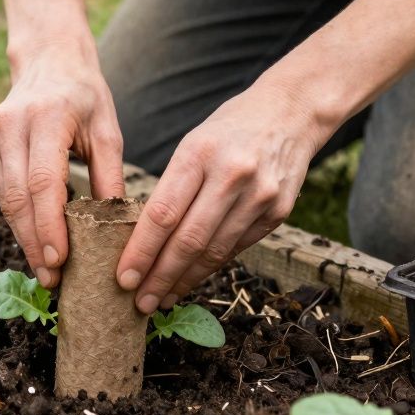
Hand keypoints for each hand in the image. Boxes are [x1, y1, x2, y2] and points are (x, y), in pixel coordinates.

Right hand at [0, 39, 125, 287]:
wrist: (48, 58)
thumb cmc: (84, 94)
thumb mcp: (107, 129)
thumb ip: (109, 176)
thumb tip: (117, 227)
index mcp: (46, 117)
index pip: (42, 181)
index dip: (47, 225)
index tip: (58, 261)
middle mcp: (12, 124)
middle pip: (17, 197)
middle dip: (33, 241)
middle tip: (52, 279)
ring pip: (4, 198)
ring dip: (23, 236)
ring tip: (45, 269)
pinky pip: (1, 189)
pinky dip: (18, 217)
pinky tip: (35, 239)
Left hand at [116, 84, 326, 312]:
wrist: (291, 112)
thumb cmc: (229, 129)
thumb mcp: (193, 143)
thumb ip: (173, 187)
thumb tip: (143, 240)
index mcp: (199, 153)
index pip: (163, 213)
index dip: (141, 251)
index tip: (123, 278)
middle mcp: (232, 175)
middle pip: (188, 240)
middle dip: (159, 277)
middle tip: (138, 302)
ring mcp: (260, 196)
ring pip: (214, 252)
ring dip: (184, 280)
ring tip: (161, 298)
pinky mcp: (279, 212)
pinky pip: (236, 248)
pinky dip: (211, 267)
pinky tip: (192, 279)